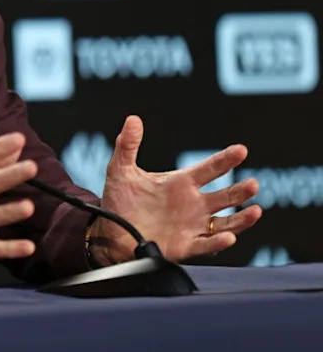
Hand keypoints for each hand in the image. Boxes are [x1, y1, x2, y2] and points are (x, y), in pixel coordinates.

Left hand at [89, 115, 262, 266]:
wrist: (109, 230)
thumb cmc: (119, 200)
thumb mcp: (121, 170)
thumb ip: (128, 145)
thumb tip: (133, 119)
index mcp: (181, 183)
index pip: (210, 169)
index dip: (225, 160)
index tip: (241, 150)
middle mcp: (192, 204)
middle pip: (225, 196)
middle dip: (240, 191)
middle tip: (252, 184)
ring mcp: (192, 225)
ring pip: (225, 222)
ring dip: (241, 218)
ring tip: (255, 211)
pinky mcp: (186, 245)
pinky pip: (207, 244)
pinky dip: (219, 241)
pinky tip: (228, 237)